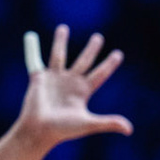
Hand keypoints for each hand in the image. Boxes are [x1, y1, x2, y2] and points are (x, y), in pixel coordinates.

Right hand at [14, 26, 131, 150]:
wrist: (39, 131)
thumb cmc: (63, 130)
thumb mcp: (88, 124)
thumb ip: (109, 123)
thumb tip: (130, 129)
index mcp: (83, 91)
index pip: (100, 74)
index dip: (109, 64)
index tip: (118, 54)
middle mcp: (70, 83)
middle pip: (84, 61)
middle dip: (91, 49)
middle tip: (98, 37)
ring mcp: (54, 79)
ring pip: (59, 56)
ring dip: (60, 42)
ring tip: (63, 28)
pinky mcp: (38, 79)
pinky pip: (34, 60)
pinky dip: (31, 49)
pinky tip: (30, 36)